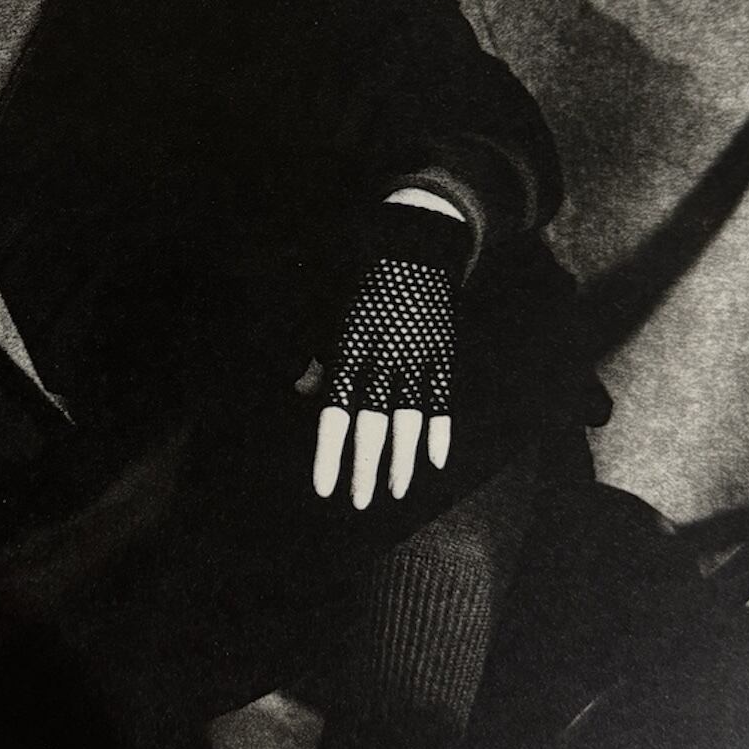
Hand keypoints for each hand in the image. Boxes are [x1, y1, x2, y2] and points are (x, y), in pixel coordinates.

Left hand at [309, 197, 465, 508]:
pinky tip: (435, 461)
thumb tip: (306, 392)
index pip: (333, 415)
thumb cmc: (360, 283)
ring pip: (409, 420)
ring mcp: (416, 357)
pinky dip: (440, 431)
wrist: (413, 245)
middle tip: (358, 503)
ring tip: (396, 491)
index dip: (328, 455)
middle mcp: (381, 359)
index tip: (323, 488)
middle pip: (372, 426)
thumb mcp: (328, 313)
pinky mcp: (442, 352)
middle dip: (364, 468)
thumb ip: (316, 355)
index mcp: (347, 351)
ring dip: (401, 460)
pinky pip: (442, 400)